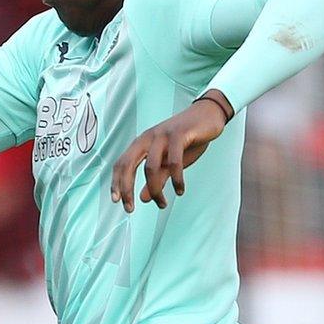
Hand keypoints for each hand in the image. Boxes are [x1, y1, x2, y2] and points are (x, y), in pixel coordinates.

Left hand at [110, 90, 231, 212]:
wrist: (208, 115)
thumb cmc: (186, 140)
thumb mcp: (169, 161)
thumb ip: (157, 178)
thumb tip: (142, 198)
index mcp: (141, 143)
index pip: (121, 163)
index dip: (116, 182)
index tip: (115, 201)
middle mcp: (147, 138)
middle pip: (128, 164)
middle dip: (126, 187)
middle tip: (130, 208)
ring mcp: (162, 135)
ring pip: (151, 166)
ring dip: (155, 189)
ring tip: (162, 204)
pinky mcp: (179, 134)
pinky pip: (173, 161)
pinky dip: (176, 179)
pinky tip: (180, 191)